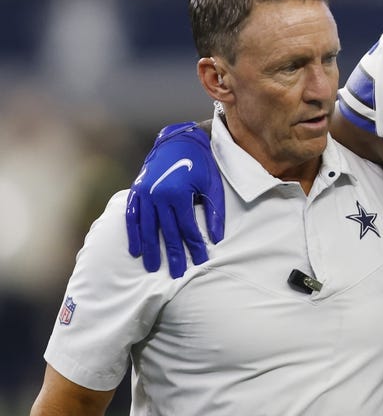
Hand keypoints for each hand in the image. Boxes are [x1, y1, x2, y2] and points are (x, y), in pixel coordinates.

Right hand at [125, 122, 224, 277]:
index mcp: (178, 193)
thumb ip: (214, 212)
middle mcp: (158, 195)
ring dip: (151, 249)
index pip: (187, 227)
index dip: (194, 246)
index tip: (200, 261)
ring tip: (154, 268)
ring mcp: (144, 193)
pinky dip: (133, 233)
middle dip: (173, 254)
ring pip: (147, 227)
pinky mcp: (136, 191)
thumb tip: (216, 239)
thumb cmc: (200, 163)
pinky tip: (135, 250)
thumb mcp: (212, 185)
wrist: (179, 140)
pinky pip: (132, 216)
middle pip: (166, 231)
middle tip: (178, 274)